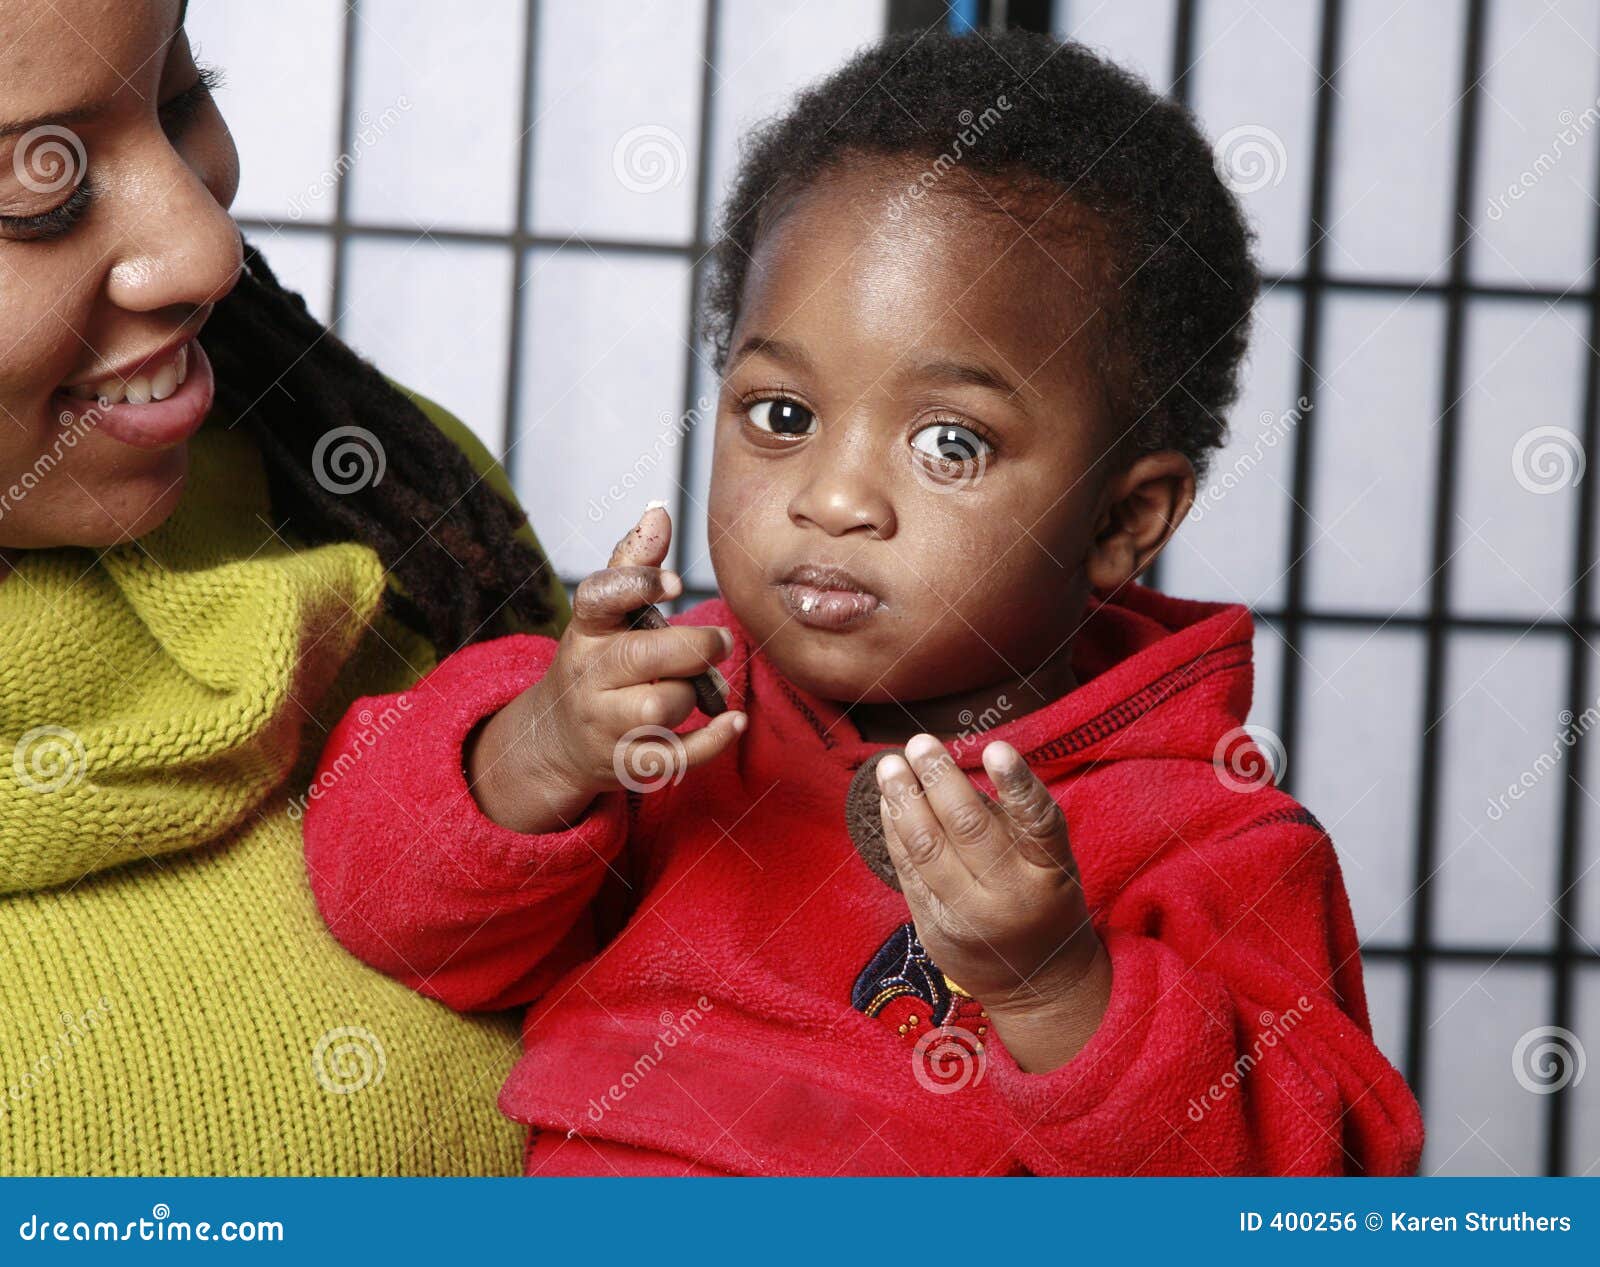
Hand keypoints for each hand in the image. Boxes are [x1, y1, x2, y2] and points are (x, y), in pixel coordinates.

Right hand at [466, 505, 746, 833]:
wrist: (558, 739)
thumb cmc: (599, 663)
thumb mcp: (603, 614)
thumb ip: (632, 562)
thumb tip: (658, 511)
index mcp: (586, 628)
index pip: (600, 598)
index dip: (636, 585)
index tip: (674, 582)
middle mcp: (589, 674)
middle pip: (643, 656)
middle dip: (693, 646)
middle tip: (720, 641)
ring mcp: (604, 722)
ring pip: (660, 705)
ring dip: (693, 694)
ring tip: (701, 685)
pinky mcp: (626, 762)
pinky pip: (675, 756)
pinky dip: (712, 740)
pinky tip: (734, 721)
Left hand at [877, 733, 1110, 1071]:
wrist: (1037, 985)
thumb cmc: (1043, 901)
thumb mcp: (1049, 862)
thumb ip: (1012, 819)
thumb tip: (955, 767)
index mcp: (1049, 872)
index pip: (1039, 823)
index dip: (1018, 786)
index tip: (996, 748)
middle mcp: (1009, 896)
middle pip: (970, 830)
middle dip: (940, 779)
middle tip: (919, 742)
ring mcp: (967, 917)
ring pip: (928, 850)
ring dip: (903, 801)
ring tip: (889, 765)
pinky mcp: (933, 930)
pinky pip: (908, 872)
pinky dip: (894, 832)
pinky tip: (887, 803)